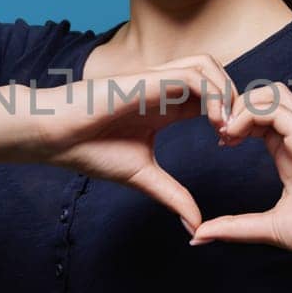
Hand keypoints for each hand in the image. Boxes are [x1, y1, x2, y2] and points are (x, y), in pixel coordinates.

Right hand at [29, 54, 238, 233]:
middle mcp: (165, 88)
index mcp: (167, 107)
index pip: (212, 96)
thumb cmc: (91, 150)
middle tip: (235, 136)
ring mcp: (157, 80)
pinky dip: (211, 95)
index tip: (228, 145)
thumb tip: (195, 226)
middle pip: (218, 75)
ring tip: (225, 128)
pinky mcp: (148, 79)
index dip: (230, 116)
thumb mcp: (144, 177)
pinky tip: (212, 124)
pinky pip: (193, 74)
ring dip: (226, 94)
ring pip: (209, 66)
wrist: (55, 138)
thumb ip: (174, 195)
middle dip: (235, 101)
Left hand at [190, 81, 291, 262]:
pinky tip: (235, 135)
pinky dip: (250, 115)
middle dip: (236, 106)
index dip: (236, 121)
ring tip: (227, 131)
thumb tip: (200, 235)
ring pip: (271, 94)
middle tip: (220, 133)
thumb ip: (235, 227)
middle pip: (265, 96)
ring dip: (243, 105)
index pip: (261, 117)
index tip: (221, 143)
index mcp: (289, 152)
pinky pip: (276, 109)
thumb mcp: (268, 228)